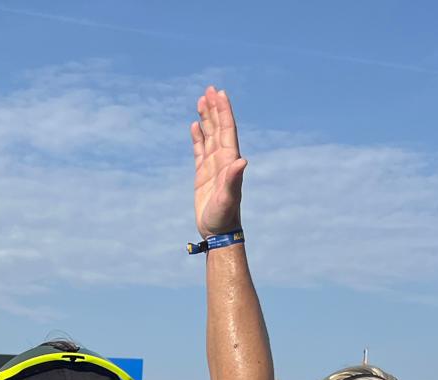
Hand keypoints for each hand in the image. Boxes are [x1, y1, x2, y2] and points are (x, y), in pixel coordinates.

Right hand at [192, 85, 246, 236]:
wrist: (219, 231)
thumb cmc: (224, 216)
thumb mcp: (229, 198)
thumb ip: (234, 179)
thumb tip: (241, 161)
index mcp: (229, 160)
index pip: (227, 130)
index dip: (224, 111)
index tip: (219, 93)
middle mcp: (222, 159)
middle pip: (218, 127)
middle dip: (215, 108)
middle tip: (210, 89)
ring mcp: (212, 166)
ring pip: (209, 135)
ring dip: (207, 118)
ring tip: (202, 100)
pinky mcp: (202, 174)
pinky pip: (199, 150)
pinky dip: (198, 136)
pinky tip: (195, 126)